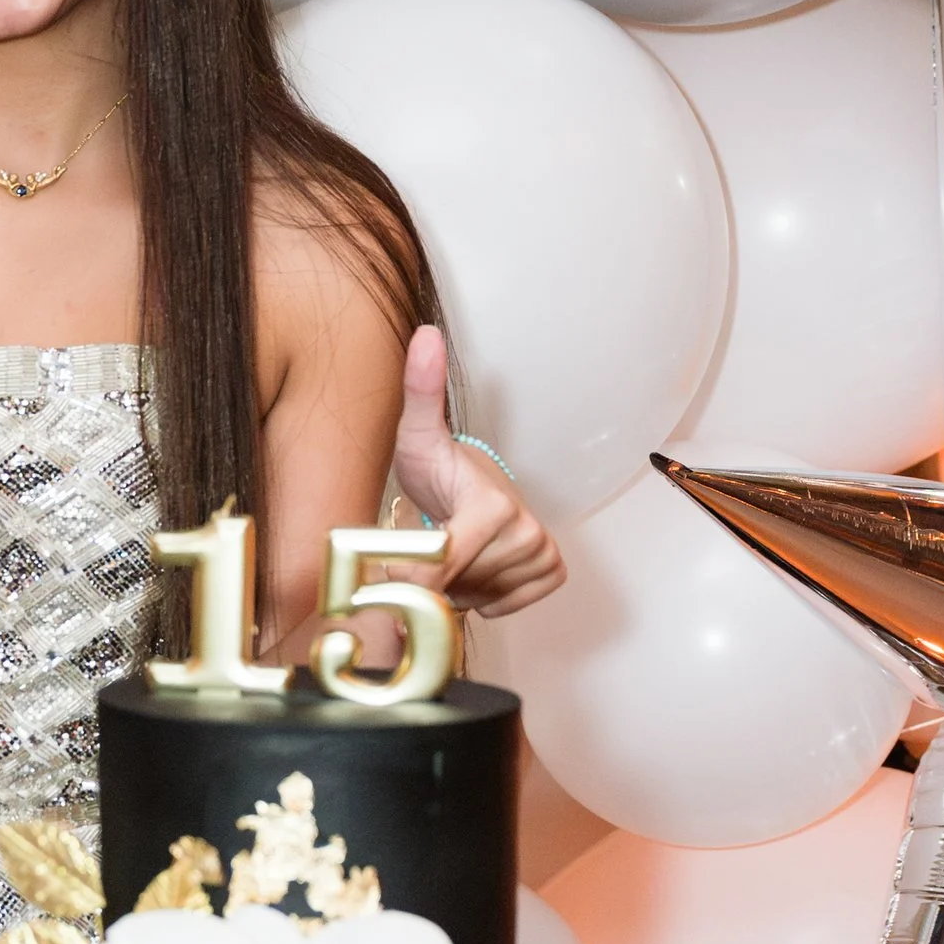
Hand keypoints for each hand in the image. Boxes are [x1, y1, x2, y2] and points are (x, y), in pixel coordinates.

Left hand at [390, 326, 564, 617]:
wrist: (473, 483)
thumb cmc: (440, 466)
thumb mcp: (417, 434)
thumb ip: (419, 390)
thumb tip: (425, 335)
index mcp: (491, 508)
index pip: (434, 569)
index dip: (404, 573)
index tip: (392, 556)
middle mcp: (526, 533)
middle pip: (453, 589)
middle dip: (433, 574)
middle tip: (432, 538)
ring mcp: (541, 554)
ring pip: (474, 600)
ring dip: (455, 584)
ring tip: (454, 547)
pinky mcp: (550, 572)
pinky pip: (501, 607)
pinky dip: (483, 594)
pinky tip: (477, 563)